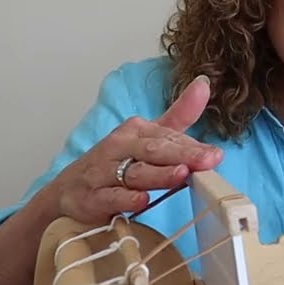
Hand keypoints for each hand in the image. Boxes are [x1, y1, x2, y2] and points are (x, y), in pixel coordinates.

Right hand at [44, 75, 223, 223]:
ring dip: (159, 174)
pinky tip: (142, 201)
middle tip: (209, 160)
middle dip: (183, 154)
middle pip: (154, 150)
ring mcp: (103, 172)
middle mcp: (120, 147)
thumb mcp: (148, 138)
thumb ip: (178, 115)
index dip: (192, 147)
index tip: (215, 155)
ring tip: (182, 173)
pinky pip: (110, 197)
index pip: (167, 137)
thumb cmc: (115, 163)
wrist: (67, 192)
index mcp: (136, 131)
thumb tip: (204, 83)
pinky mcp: (91, 197)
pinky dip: (125, 199)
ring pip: (135, 172)